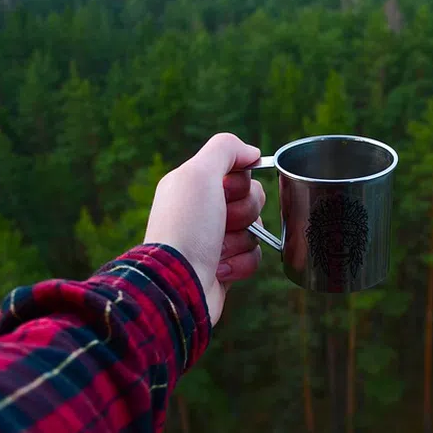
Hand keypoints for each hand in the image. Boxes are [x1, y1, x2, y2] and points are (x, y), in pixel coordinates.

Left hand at [143, 133, 264, 324]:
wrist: (178, 283)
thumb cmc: (186, 227)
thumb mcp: (199, 173)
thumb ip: (225, 149)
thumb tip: (252, 152)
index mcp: (193, 185)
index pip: (237, 171)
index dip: (240, 180)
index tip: (225, 190)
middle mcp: (202, 210)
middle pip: (251, 198)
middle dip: (244, 211)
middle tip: (223, 221)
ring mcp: (214, 240)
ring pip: (254, 229)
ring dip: (240, 240)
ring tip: (217, 250)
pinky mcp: (224, 267)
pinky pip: (253, 256)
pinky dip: (241, 263)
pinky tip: (219, 268)